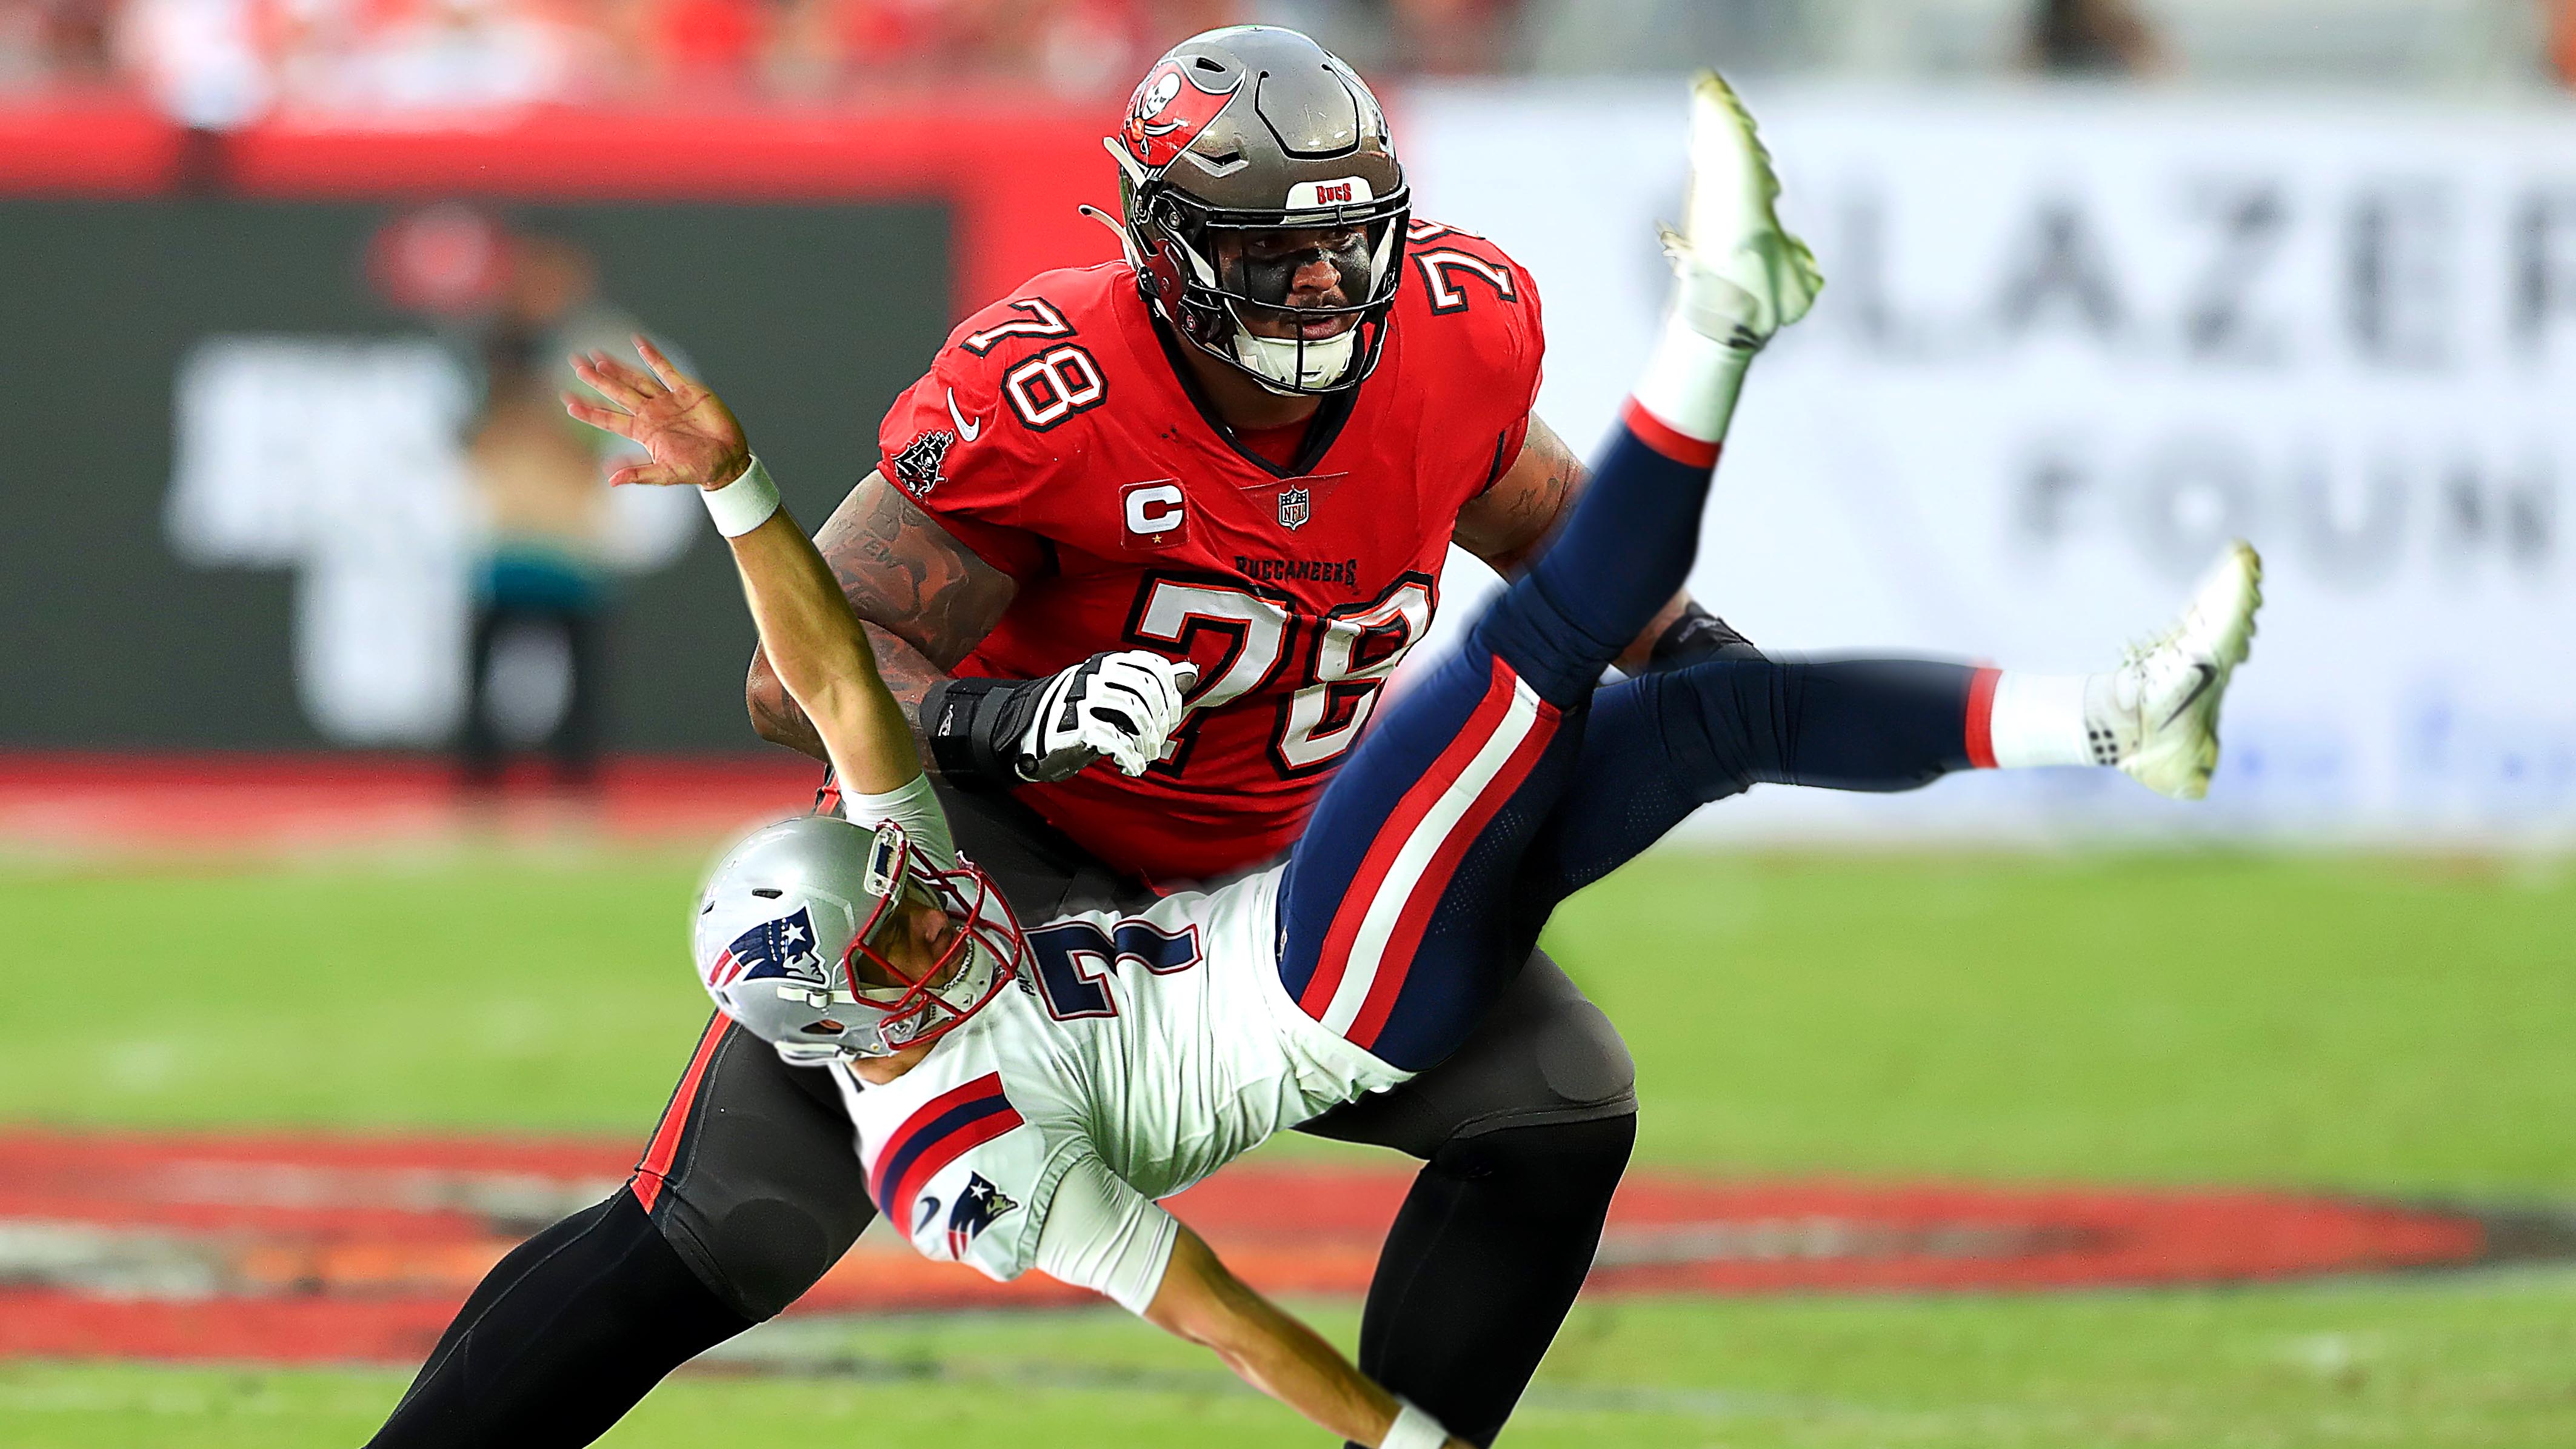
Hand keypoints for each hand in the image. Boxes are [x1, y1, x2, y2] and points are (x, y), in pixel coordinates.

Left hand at [563, 336, 749, 489]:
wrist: (727, 459)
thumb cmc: (697, 469)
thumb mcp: (666, 475)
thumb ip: (639, 474)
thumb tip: (610, 478)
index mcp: (643, 432)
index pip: (609, 418)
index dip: (589, 410)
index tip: (567, 402)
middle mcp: (650, 413)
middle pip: (617, 392)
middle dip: (595, 379)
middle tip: (574, 363)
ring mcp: (667, 400)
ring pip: (636, 379)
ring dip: (618, 368)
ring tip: (597, 356)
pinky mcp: (686, 389)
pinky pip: (666, 369)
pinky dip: (653, 355)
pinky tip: (638, 342)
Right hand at [1026, 651, 1199, 780]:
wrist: (1029, 735)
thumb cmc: (1079, 715)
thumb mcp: (1114, 694)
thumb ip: (1150, 683)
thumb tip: (1189, 672)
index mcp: (1107, 663)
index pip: (1153, 667)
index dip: (1171, 694)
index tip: (1172, 717)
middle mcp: (1095, 675)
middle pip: (1146, 690)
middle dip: (1162, 720)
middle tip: (1158, 741)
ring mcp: (1083, 699)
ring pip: (1134, 712)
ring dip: (1148, 740)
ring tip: (1146, 755)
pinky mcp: (1075, 727)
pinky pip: (1115, 740)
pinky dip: (1131, 757)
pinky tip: (1131, 766)